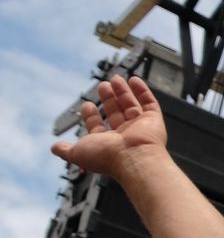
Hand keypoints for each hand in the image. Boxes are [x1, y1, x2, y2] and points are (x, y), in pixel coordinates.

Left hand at [50, 77, 167, 177]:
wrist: (134, 158)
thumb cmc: (109, 157)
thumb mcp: (78, 152)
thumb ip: (66, 150)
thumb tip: (55, 148)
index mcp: (109, 143)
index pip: (99, 126)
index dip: (92, 115)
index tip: (87, 104)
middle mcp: (125, 135)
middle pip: (115, 112)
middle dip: (108, 99)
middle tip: (102, 86)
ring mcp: (140, 127)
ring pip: (131, 106)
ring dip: (123, 92)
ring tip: (115, 79)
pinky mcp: (153, 120)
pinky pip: (149, 103)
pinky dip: (143, 92)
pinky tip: (135, 80)